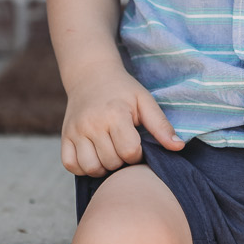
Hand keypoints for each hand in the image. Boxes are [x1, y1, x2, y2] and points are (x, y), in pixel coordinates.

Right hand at [60, 68, 184, 177]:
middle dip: (122, 160)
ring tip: (110, 152)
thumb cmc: (122, 90)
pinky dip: (82, 167)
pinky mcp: (64, 136)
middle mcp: (92, 123)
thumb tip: (178, 147)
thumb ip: (161, 125)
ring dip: (103, 166)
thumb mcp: (145, 101)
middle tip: (123, 146)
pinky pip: (71, 165)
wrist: (90, 75)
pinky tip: (93, 155)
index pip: (130, 152)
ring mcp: (76, 130)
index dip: (138, 153)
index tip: (137, 143)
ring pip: (91, 168)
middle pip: (111, 162)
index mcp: (115, 114)